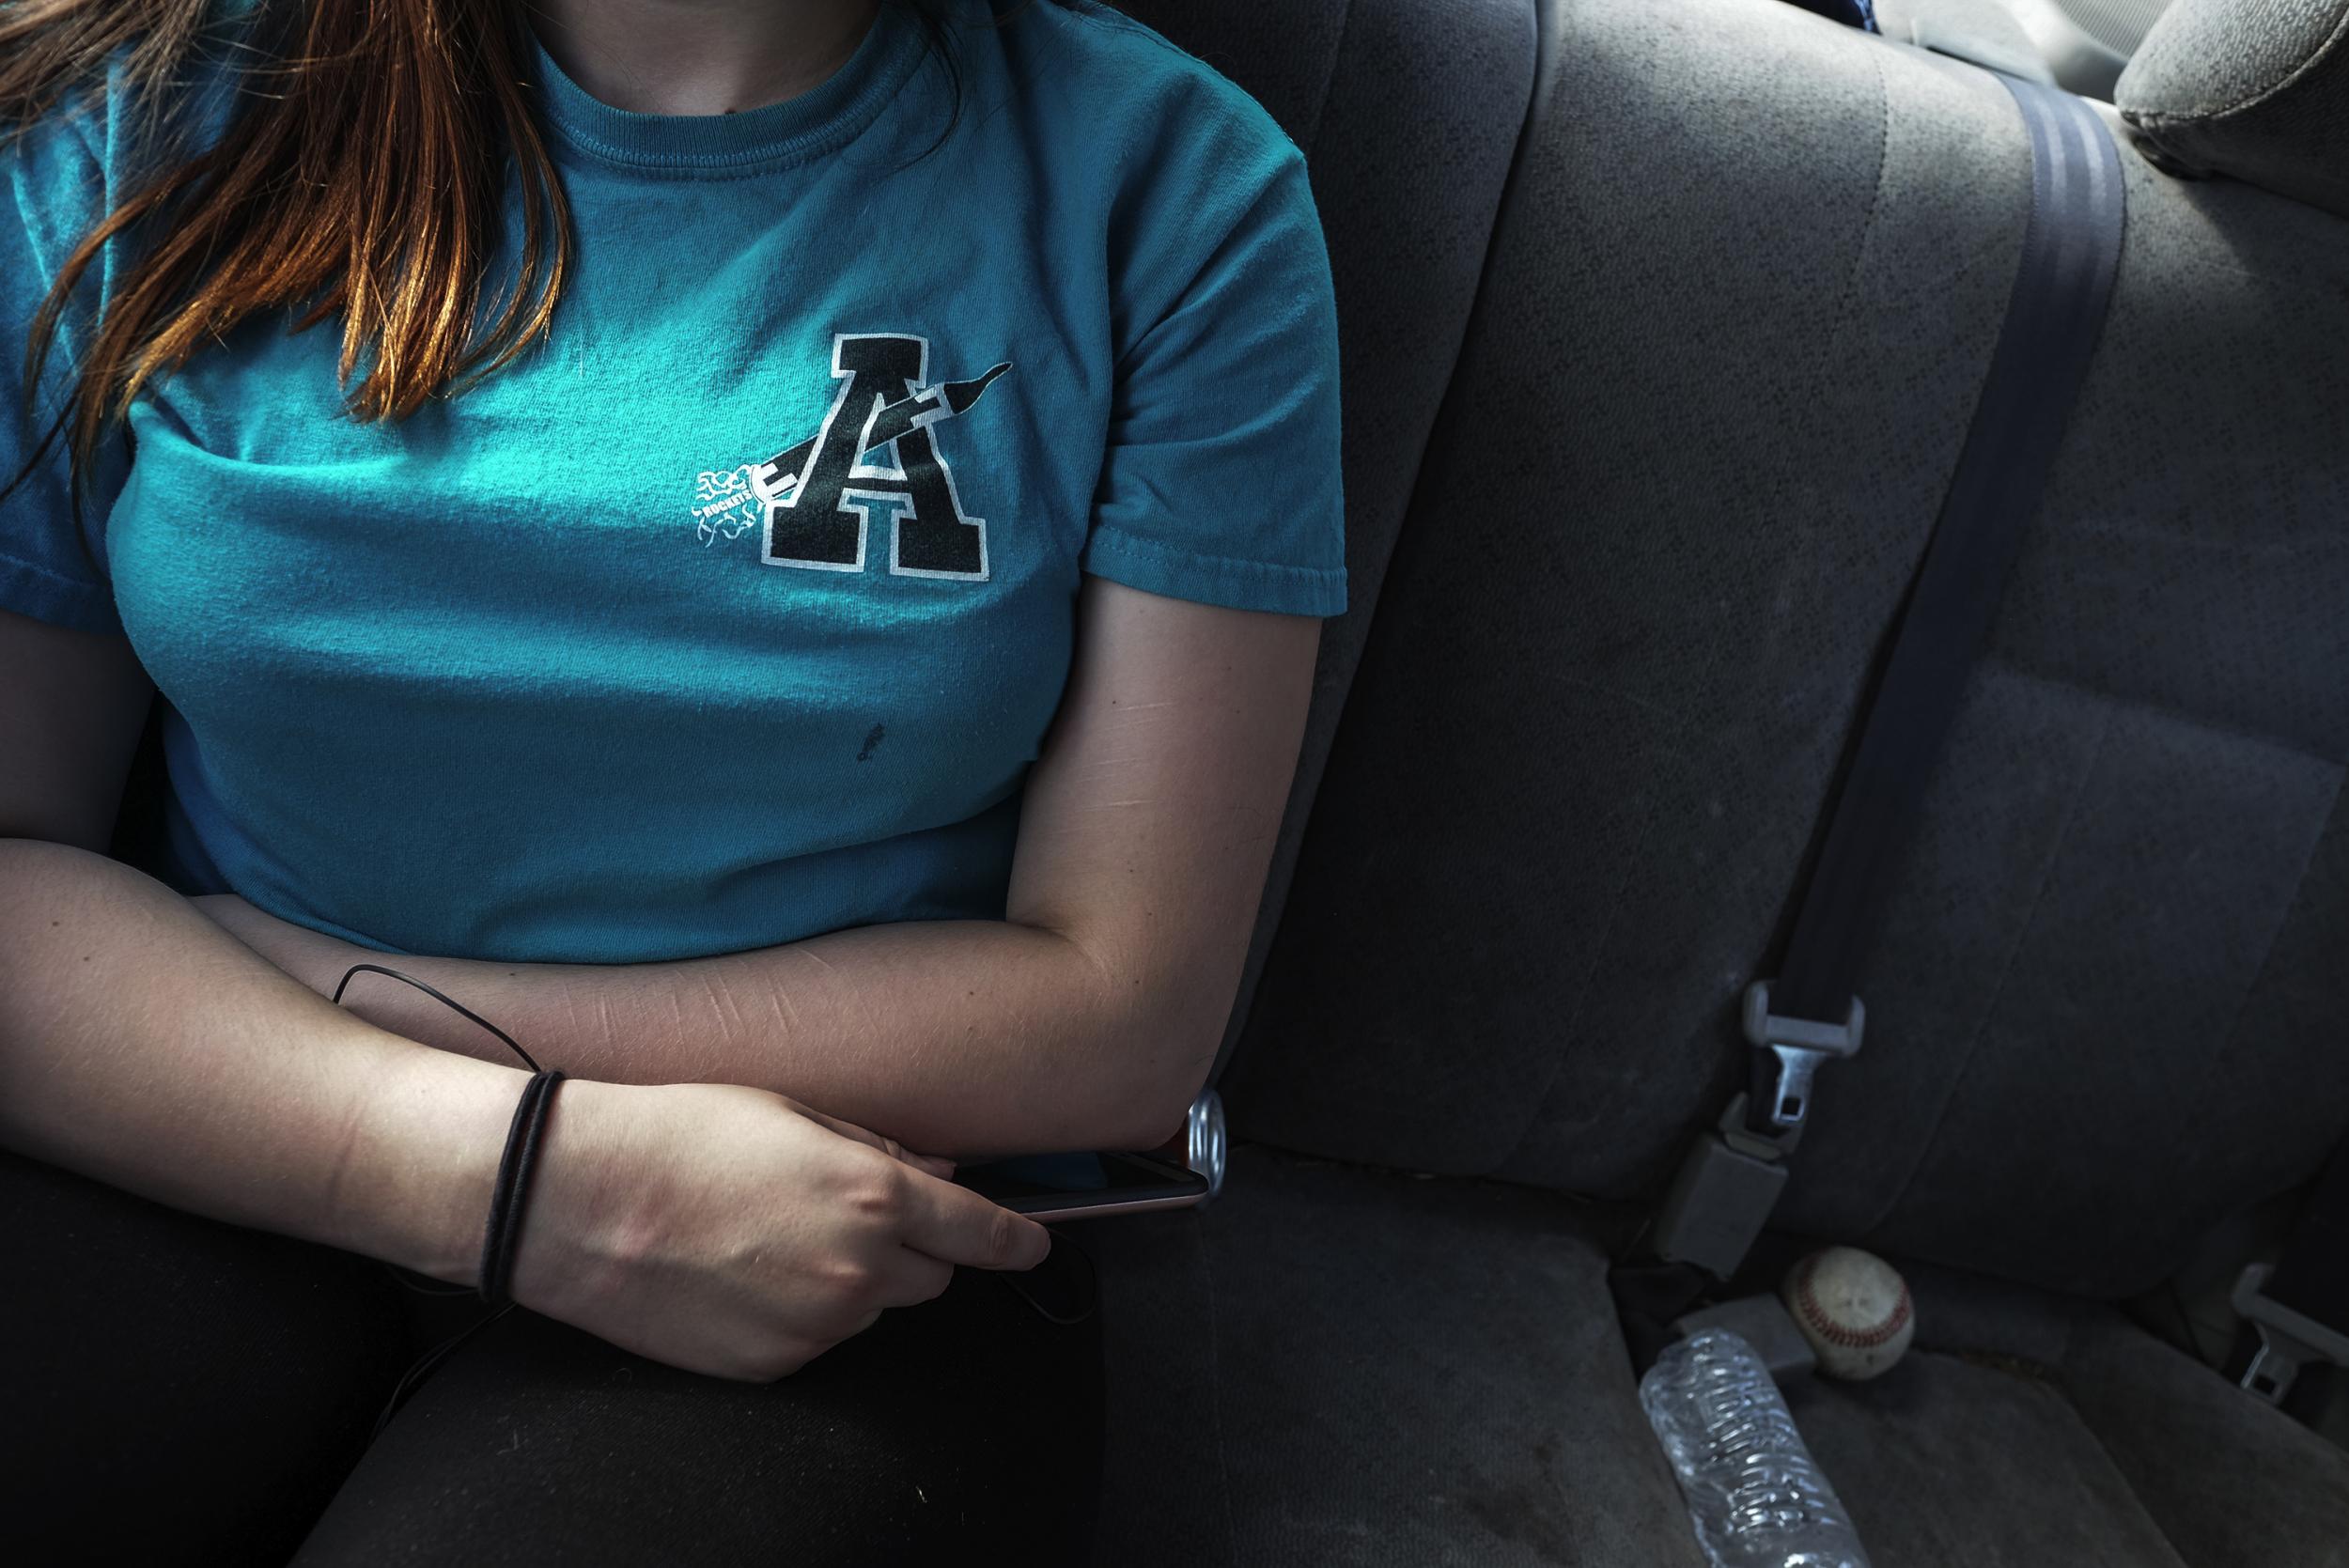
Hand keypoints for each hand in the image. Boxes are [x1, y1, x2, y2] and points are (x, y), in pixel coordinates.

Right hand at [507, 1078, 1048, 1380]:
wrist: (577, 1200)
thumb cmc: (680, 1136)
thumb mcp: (794, 1114)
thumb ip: (880, 1151)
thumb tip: (938, 1177)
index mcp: (874, 1198)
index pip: (981, 1234)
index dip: (1016, 1240)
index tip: (1034, 1244)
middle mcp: (857, 1271)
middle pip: (931, 1279)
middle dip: (913, 1250)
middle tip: (848, 1214)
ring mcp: (813, 1327)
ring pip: (872, 1311)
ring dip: (852, 1281)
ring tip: (772, 1237)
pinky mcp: (769, 1365)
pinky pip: (816, 1341)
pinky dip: (801, 1313)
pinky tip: (743, 1273)